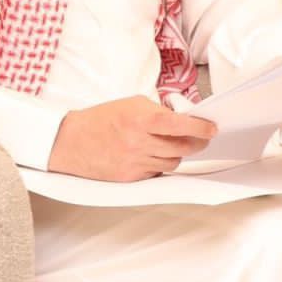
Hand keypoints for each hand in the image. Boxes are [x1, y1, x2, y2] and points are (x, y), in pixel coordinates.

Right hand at [48, 96, 214, 181]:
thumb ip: (157, 111)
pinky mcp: (130, 178)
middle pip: (182, 148)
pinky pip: (156, 173)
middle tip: (202, 138)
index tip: (212, 128)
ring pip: (172, 163)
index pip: (180, 124)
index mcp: (140, 120)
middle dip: (197, 142)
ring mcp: (135, 162)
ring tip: (175, 145)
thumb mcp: (131, 104)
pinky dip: (160, 164)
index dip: (200, 127)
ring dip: (179, 154)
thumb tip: (181, 119)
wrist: (70, 141)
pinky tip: (155, 155)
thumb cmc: (100, 119)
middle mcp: (139, 143)